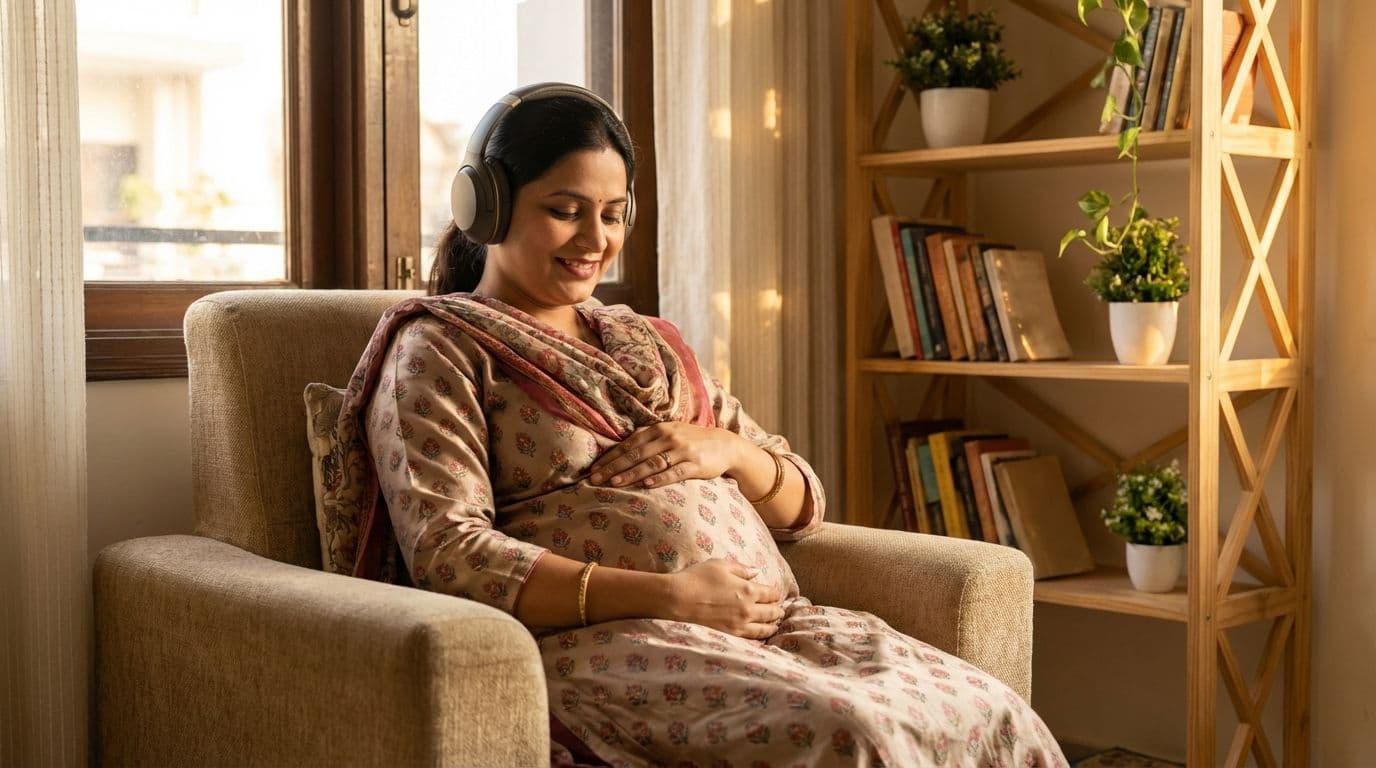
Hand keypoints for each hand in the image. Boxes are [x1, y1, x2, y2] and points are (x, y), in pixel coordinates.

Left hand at [588, 421, 745, 488]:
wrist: (724, 445)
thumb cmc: (691, 440)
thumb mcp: (669, 432)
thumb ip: (647, 438)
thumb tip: (620, 448)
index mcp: (659, 429)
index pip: (629, 444)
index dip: (610, 457)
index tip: (593, 468)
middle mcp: (668, 437)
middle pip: (636, 454)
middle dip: (613, 467)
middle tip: (595, 478)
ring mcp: (681, 451)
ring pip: (651, 463)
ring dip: (632, 473)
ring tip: (614, 482)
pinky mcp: (694, 465)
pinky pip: (674, 472)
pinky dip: (659, 478)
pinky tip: (646, 485)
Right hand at [664, 559, 783, 639]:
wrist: (677, 600)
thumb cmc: (697, 578)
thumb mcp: (720, 565)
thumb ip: (741, 569)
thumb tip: (756, 572)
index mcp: (748, 590)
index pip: (770, 593)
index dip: (775, 594)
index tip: (777, 595)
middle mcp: (748, 609)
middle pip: (770, 612)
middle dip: (777, 611)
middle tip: (781, 611)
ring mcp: (739, 625)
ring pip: (763, 628)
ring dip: (772, 626)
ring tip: (775, 625)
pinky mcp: (729, 636)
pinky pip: (750, 639)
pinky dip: (759, 638)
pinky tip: (760, 637)